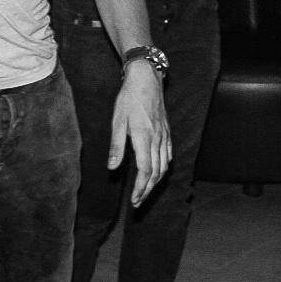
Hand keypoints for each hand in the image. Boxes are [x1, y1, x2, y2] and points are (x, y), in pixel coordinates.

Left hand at [109, 63, 169, 206]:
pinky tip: (158, 172)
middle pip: (156, 172)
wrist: (146, 78)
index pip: (145, 170)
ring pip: (164, 166)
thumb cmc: (129, 98)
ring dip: (156, 182)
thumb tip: (112, 168)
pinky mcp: (167, 131)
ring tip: (146, 191)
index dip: (140, 188)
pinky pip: (168, 155)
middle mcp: (157, 139)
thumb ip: (117, 146)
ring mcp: (164, 135)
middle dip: (147, 190)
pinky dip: (164, 168)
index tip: (134, 200)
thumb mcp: (117, 121)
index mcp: (144, 138)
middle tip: (138, 202)